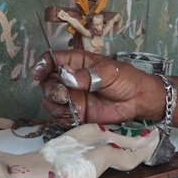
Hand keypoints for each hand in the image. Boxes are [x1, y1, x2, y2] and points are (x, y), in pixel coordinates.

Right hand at [30, 48, 152, 125]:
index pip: (52, 60)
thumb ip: (87, 76)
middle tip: (63, 95)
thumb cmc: (126, 79)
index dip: (42, 65)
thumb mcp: (108, 72)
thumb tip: (66, 77)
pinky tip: (74, 116)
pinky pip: (60, 116)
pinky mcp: (76, 113)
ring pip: (50, 100)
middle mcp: (70, 79)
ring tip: (71, 106)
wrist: (139, 101)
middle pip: (47, 82)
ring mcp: (72, 97)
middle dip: (50, 89)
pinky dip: (62, 117)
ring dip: (55, 104)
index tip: (39, 74)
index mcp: (77, 63)